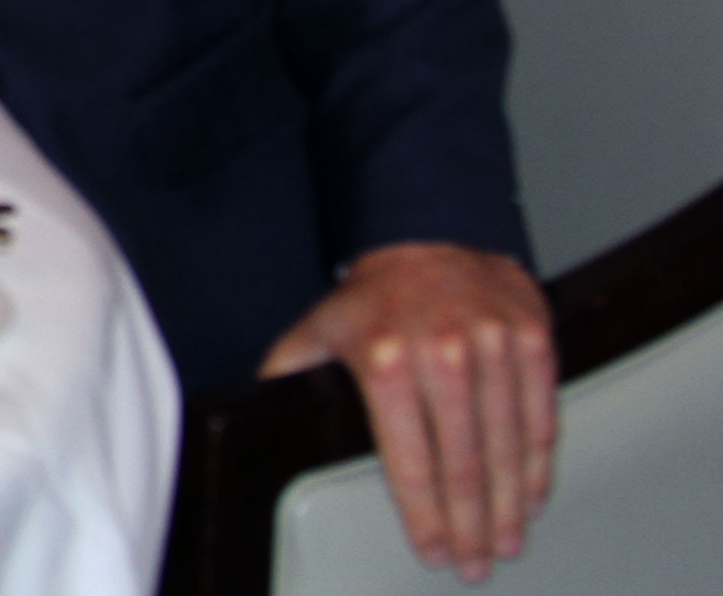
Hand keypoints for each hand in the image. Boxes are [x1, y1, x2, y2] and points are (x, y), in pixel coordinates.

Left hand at [260, 242, 556, 582]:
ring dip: (508, 505)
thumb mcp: (317, 331)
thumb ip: (289, 377)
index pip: (409, 460)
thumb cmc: (370, 298)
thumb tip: (257, 417)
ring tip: (505, 541)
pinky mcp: (532, 338)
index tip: (433, 551)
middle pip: (463, 465)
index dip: (424, 517)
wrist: (425, 235)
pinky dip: (538, 462)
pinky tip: (530, 493)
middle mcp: (441, 353)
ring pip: (507, 447)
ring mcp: (492, 345)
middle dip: (471, 526)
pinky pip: (541, 415)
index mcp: (384, 361)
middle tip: (476, 563)